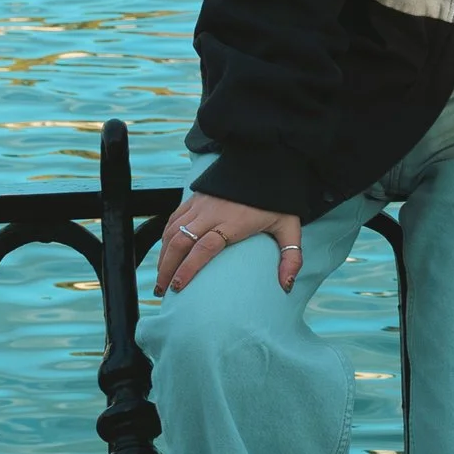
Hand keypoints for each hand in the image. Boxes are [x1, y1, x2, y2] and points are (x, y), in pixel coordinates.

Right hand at [155, 194, 302, 297]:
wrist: (266, 164)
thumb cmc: (279, 200)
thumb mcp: (290, 228)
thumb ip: (291, 258)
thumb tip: (286, 287)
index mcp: (234, 222)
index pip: (204, 248)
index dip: (188, 268)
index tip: (177, 286)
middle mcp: (212, 213)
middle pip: (181, 242)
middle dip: (167, 267)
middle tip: (162, 290)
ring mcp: (201, 204)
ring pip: (173, 231)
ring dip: (163, 255)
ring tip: (161, 276)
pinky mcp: (196, 198)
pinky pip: (174, 219)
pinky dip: (166, 237)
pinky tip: (165, 252)